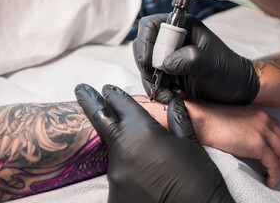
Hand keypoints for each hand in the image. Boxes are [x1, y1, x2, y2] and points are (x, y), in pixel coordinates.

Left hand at [74, 84, 233, 202]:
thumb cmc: (199, 178)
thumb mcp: (191, 144)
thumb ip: (177, 119)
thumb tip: (174, 102)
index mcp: (143, 132)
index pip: (122, 105)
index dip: (114, 94)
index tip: (106, 88)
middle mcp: (124, 149)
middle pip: (103, 122)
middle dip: (90, 102)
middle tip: (81, 89)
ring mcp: (115, 174)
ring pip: (113, 151)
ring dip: (119, 144)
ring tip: (133, 145)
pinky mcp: (113, 195)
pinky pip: (117, 175)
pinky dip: (126, 169)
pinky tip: (140, 173)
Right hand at [133, 14, 259, 104]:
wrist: (236, 91)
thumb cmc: (229, 72)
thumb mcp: (211, 63)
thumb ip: (188, 58)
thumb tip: (165, 64)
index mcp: (183, 28)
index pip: (151, 26)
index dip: (145, 42)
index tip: (149, 63)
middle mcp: (173, 41)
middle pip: (143, 48)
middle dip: (148, 67)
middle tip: (160, 82)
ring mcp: (169, 59)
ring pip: (146, 68)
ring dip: (154, 84)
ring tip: (172, 93)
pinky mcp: (168, 75)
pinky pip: (153, 82)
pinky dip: (160, 92)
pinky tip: (175, 96)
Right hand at [185, 100, 279, 187]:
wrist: (201, 120)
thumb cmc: (210, 121)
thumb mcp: (234, 119)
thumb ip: (246, 127)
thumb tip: (247, 143)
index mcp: (258, 113)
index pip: (278, 130)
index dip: (279, 146)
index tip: (276, 157)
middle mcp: (264, 119)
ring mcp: (262, 131)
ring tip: (275, 178)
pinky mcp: (258, 144)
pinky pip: (273, 164)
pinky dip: (274, 175)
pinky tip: (269, 181)